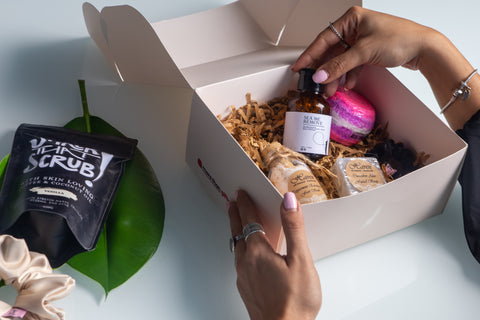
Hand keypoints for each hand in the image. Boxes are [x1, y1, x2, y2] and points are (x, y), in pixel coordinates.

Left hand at [228, 190, 321, 319]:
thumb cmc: (294, 302)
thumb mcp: (301, 260)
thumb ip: (294, 229)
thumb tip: (288, 201)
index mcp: (258, 252)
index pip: (249, 221)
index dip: (245, 205)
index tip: (241, 193)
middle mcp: (246, 263)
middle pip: (237, 232)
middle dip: (235, 216)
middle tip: (232, 203)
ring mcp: (244, 278)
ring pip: (237, 248)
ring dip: (237, 232)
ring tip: (239, 226)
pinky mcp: (246, 289)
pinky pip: (240, 262)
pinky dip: (242, 250)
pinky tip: (249, 256)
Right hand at [291, 6, 436, 96]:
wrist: (425, 49)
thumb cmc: (401, 39)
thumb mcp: (364, 52)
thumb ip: (339, 65)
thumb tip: (320, 74)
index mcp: (351, 19)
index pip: (323, 39)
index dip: (309, 55)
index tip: (299, 68)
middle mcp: (355, 28)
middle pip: (331, 51)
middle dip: (325, 70)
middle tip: (316, 84)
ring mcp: (361, 40)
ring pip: (341, 60)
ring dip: (336, 75)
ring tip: (331, 89)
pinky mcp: (368, 51)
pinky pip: (352, 64)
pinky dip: (349, 75)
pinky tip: (347, 84)